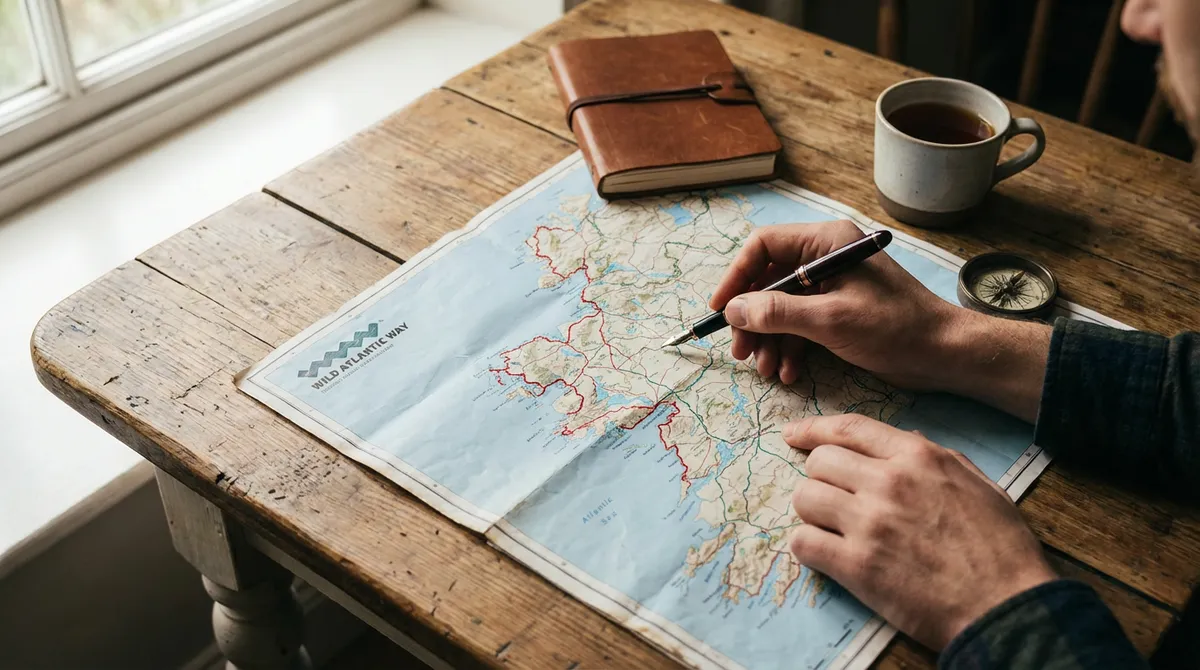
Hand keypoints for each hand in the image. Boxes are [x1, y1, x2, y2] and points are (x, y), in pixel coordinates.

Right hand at [710, 220, 957, 388]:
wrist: (943, 354)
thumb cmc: (894, 328)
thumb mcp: (829, 320)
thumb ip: (777, 313)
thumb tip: (733, 310)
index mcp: (826, 243)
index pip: (763, 247)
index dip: (736, 277)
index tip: (721, 310)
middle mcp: (825, 258)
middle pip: (768, 281)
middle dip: (753, 320)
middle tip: (741, 352)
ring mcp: (832, 285)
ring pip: (781, 307)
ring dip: (770, 341)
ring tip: (768, 371)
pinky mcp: (838, 311)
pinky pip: (800, 324)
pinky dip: (791, 348)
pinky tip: (790, 373)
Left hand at [785, 413, 1055, 649]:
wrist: (1006, 605)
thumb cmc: (999, 547)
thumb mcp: (976, 483)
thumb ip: (934, 458)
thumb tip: (902, 438)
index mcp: (918, 457)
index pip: (849, 428)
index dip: (814, 429)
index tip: (793, 435)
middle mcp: (889, 482)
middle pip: (819, 462)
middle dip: (820, 479)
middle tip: (834, 500)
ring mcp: (870, 523)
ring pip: (804, 498)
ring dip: (812, 513)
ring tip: (832, 528)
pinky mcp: (857, 565)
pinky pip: (803, 542)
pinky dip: (808, 548)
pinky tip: (826, 555)